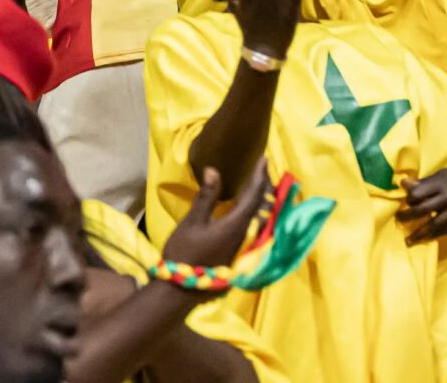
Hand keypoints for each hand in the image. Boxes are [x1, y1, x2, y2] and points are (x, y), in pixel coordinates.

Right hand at [158, 162, 276, 269]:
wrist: (182, 289)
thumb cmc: (185, 252)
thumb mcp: (193, 222)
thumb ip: (206, 196)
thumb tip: (214, 170)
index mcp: (237, 224)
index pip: (254, 195)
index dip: (259, 175)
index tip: (264, 158)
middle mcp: (246, 234)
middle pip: (261, 205)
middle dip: (264, 184)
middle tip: (263, 167)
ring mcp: (243, 244)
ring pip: (260, 216)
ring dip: (262, 198)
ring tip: (260, 183)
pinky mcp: (238, 251)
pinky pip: (254, 225)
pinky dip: (256, 210)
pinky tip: (250, 209)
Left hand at [397, 146, 446, 242]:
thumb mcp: (439, 175)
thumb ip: (422, 182)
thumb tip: (403, 183)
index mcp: (440, 184)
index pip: (419, 194)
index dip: (410, 199)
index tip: (406, 203)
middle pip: (425, 209)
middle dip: (410, 216)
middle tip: (399, 220)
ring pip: (437, 224)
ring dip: (421, 233)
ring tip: (409, 240)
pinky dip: (437, 234)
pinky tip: (427, 238)